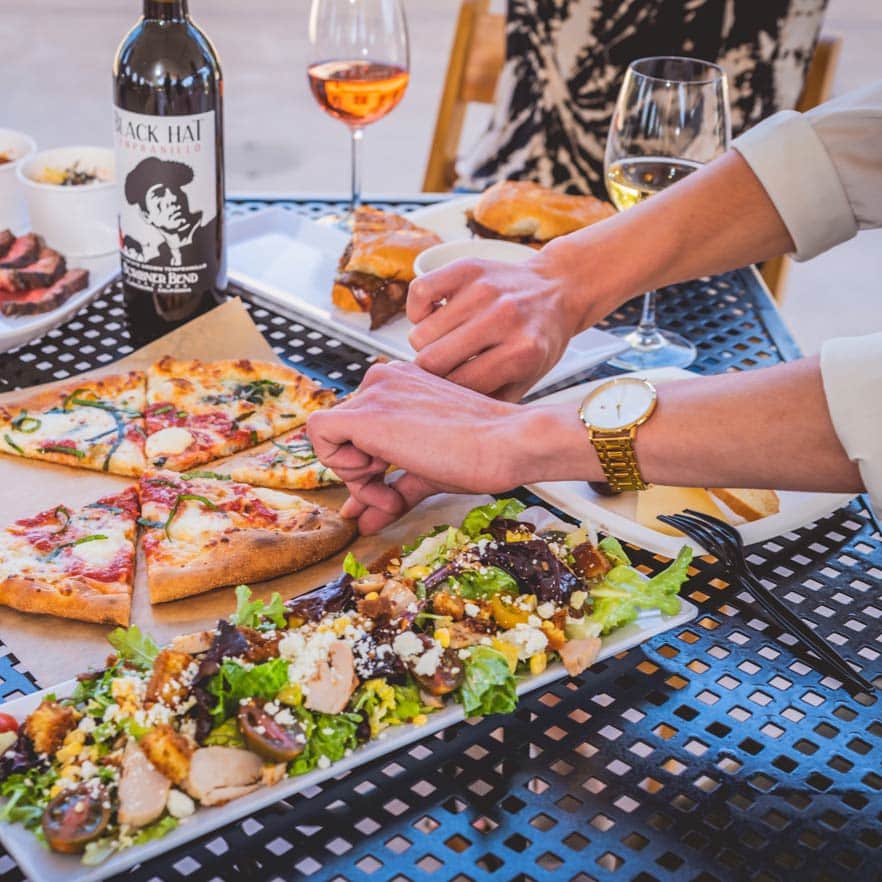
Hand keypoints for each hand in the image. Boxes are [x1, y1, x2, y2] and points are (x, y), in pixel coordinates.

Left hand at [306, 362, 578, 533]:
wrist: (509, 443)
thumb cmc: (483, 452)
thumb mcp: (427, 473)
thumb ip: (392, 491)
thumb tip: (363, 521)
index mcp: (399, 386)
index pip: (358, 430)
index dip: (368, 470)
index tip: (393, 492)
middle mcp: (383, 380)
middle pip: (341, 435)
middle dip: (361, 478)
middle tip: (391, 500)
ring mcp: (374, 392)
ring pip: (329, 437)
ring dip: (356, 479)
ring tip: (391, 496)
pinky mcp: (366, 412)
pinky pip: (319, 434)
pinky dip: (339, 465)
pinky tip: (377, 479)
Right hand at [406, 251, 586, 400]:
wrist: (559, 289)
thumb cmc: (538, 339)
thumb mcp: (528, 379)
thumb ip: (492, 401)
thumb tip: (450, 419)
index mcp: (522, 352)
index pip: (460, 385)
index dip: (447, 394)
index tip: (445, 394)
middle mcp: (503, 318)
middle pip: (433, 360)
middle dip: (431, 372)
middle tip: (443, 370)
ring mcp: (484, 290)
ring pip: (421, 332)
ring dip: (426, 344)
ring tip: (445, 343)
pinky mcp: (468, 267)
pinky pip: (419, 292)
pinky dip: (419, 310)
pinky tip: (434, 317)